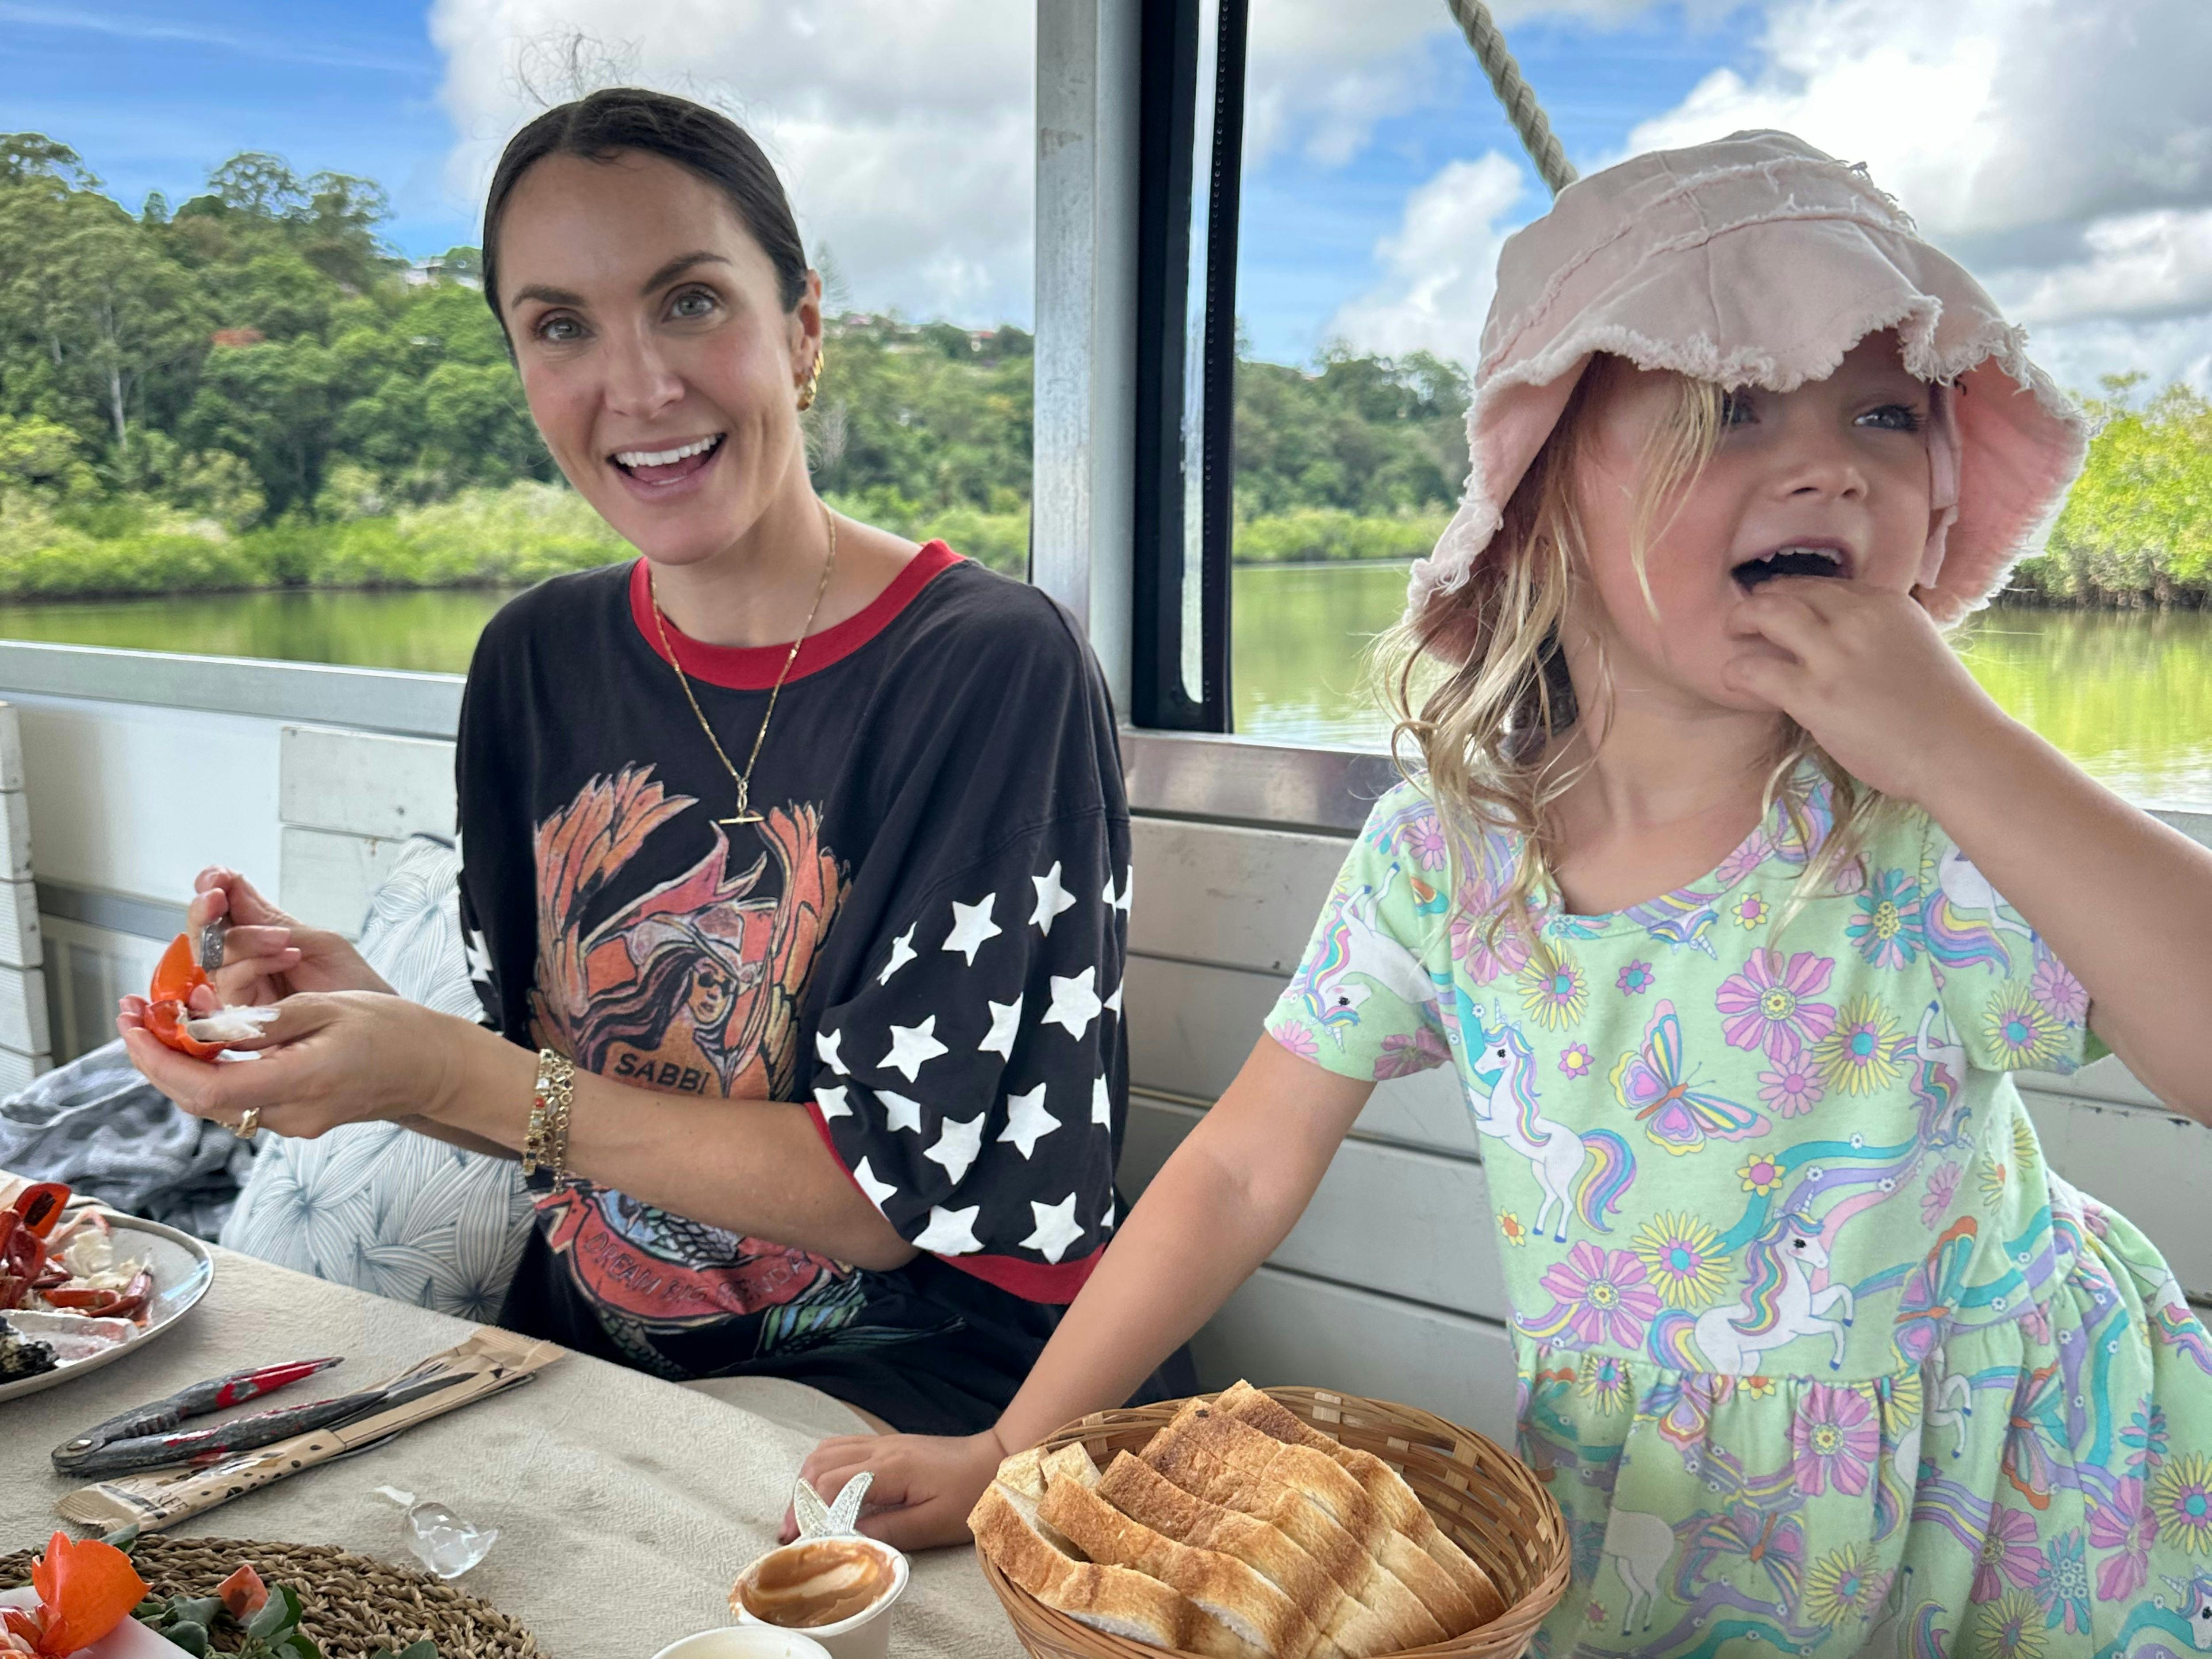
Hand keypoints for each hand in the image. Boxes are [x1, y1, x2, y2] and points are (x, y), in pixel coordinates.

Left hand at [115, 990, 478, 1139]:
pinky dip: (210, 1069)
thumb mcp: (332, 1007)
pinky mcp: (295, 1117)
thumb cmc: (395, 1031)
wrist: (435, 1069)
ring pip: (214, 1100)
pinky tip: (202, 1038)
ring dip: (179, 1064)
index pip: (205, 1088)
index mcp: (299, 1083)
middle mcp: (288, 1115)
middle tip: (132, 1014)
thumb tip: (206, 1026)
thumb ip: (267, 1022)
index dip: (158, 1060)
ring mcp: (291, 1122)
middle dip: (155, 1059)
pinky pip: (238, 1097)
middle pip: (198, 1100)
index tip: (133, 1024)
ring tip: (158, 1020)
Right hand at [184, 868, 392, 1004]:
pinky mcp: (238, 1022)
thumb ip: (268, 918)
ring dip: (243, 940)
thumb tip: (227, 880)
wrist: (378, 1027)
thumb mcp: (316, 941)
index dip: (211, 889)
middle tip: (218, 895)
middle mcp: (240, 967)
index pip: (220, 912)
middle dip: (205, 911)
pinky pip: (226, 987)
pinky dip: (251, 966)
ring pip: (208, 959)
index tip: (218, 876)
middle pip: (200, 936)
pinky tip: (286, 957)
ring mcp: (237, 995)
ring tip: (285, 940)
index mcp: (258, 942)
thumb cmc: (352, 986)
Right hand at [781, 1428, 1009, 1552]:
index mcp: (891, 1468)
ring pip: (826, 1451)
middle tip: (791, 1533)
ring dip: (806, 1481)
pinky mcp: (886, 1444)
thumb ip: (887, 1531)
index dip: (811, 1513)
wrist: (993, 1461)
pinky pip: (841, 1447)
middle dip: (799, 1499)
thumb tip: (846, 1539)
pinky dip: (822, 1468)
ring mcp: (881, 1442)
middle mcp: (880, 1449)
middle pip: (819, 1465)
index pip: (831, 1484)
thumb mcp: (932, 1524)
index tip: (803, 1541)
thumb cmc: (969, 1494)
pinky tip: (823, 1491)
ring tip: (802, 1515)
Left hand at [1722, 577, 2012, 808]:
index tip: (1777, 604)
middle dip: (1760, 600)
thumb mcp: (1917, 645)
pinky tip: (1732, 677)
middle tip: (1744, 618)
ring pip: (1766, 615)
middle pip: (1790, 591)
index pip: (1823, 585)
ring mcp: (1834, 655)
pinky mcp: (1814, 695)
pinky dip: (1737, 670)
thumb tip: (1843, 632)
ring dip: (1740, 620)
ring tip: (1731, 635)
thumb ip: (1879, 632)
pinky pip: (1756, 670)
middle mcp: (1858, 619)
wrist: (1960, 750)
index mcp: (1885, 604)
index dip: (1792, 592)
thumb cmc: (1944, 711)